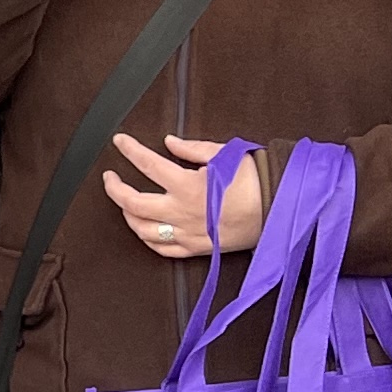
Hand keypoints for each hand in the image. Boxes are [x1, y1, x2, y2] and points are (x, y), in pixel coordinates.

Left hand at [104, 134, 264, 256]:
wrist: (282, 209)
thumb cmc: (256, 181)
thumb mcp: (224, 155)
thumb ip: (192, 148)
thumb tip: (169, 143)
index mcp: (188, 186)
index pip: (147, 165)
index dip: (129, 150)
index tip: (120, 142)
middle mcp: (183, 213)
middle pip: (133, 203)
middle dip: (114, 189)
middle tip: (110, 178)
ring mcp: (189, 234)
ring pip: (143, 230)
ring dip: (128, 215)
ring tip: (124, 203)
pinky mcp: (199, 248)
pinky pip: (165, 249)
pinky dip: (149, 239)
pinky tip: (145, 229)